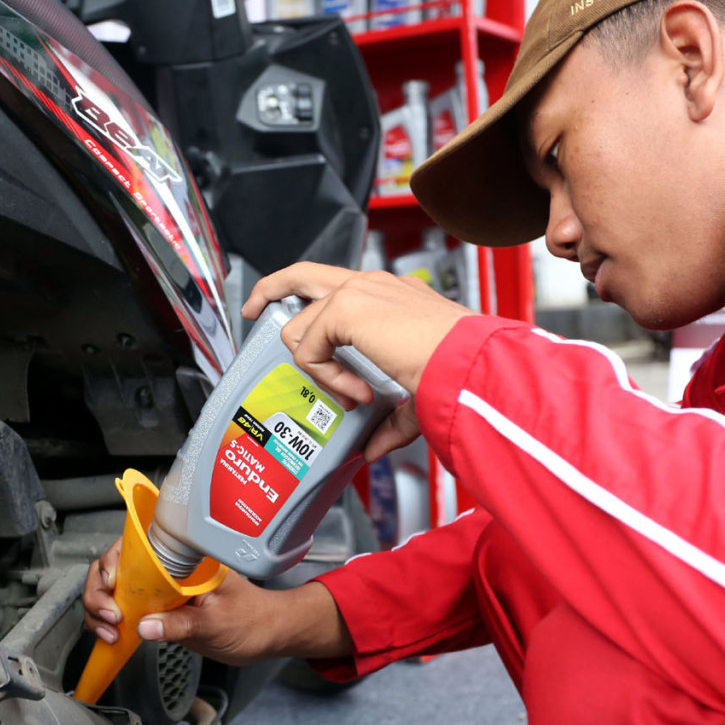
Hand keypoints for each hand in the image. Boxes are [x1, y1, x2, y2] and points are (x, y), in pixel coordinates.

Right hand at [82, 538, 352, 665]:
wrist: (268, 635)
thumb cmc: (252, 619)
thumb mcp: (217, 623)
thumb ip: (181, 625)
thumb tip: (143, 627)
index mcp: (181, 559)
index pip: (134, 547)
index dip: (113, 564)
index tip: (113, 588)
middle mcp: (164, 569)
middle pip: (114, 567)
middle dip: (100, 591)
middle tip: (111, 619)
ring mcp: (158, 590)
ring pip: (113, 590)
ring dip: (99, 610)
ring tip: (110, 635)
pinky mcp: (158, 611)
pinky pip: (124, 611)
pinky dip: (109, 623)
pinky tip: (111, 638)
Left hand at [242, 262, 473, 461]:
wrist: (470, 363)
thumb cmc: (459, 371)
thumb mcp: (415, 396)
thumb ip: (388, 421)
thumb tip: (370, 450)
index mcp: (392, 295)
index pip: (336, 289)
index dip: (312, 313)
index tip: (304, 343)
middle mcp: (373, 285)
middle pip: (300, 274)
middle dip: (269, 290)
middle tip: (253, 312)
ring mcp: (357, 291)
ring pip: (300, 325)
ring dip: (318, 369)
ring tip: (355, 395)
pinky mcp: (345, 308)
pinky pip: (310, 347)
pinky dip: (326, 376)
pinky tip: (358, 392)